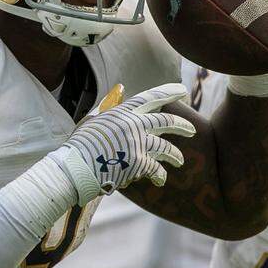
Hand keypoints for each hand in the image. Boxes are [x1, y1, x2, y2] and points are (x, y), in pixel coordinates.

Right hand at [50, 83, 194, 204]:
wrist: (75, 168)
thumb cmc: (78, 146)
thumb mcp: (92, 120)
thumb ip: (108, 105)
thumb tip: (121, 88)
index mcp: (121, 112)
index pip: (150, 97)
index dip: (168, 92)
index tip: (182, 89)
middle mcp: (133, 124)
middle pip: (165, 121)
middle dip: (181, 125)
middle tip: (192, 130)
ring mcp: (137, 143)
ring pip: (165, 147)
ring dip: (174, 155)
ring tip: (179, 161)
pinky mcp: (138, 163)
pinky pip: (156, 168)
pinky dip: (159, 174)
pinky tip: (161, 179)